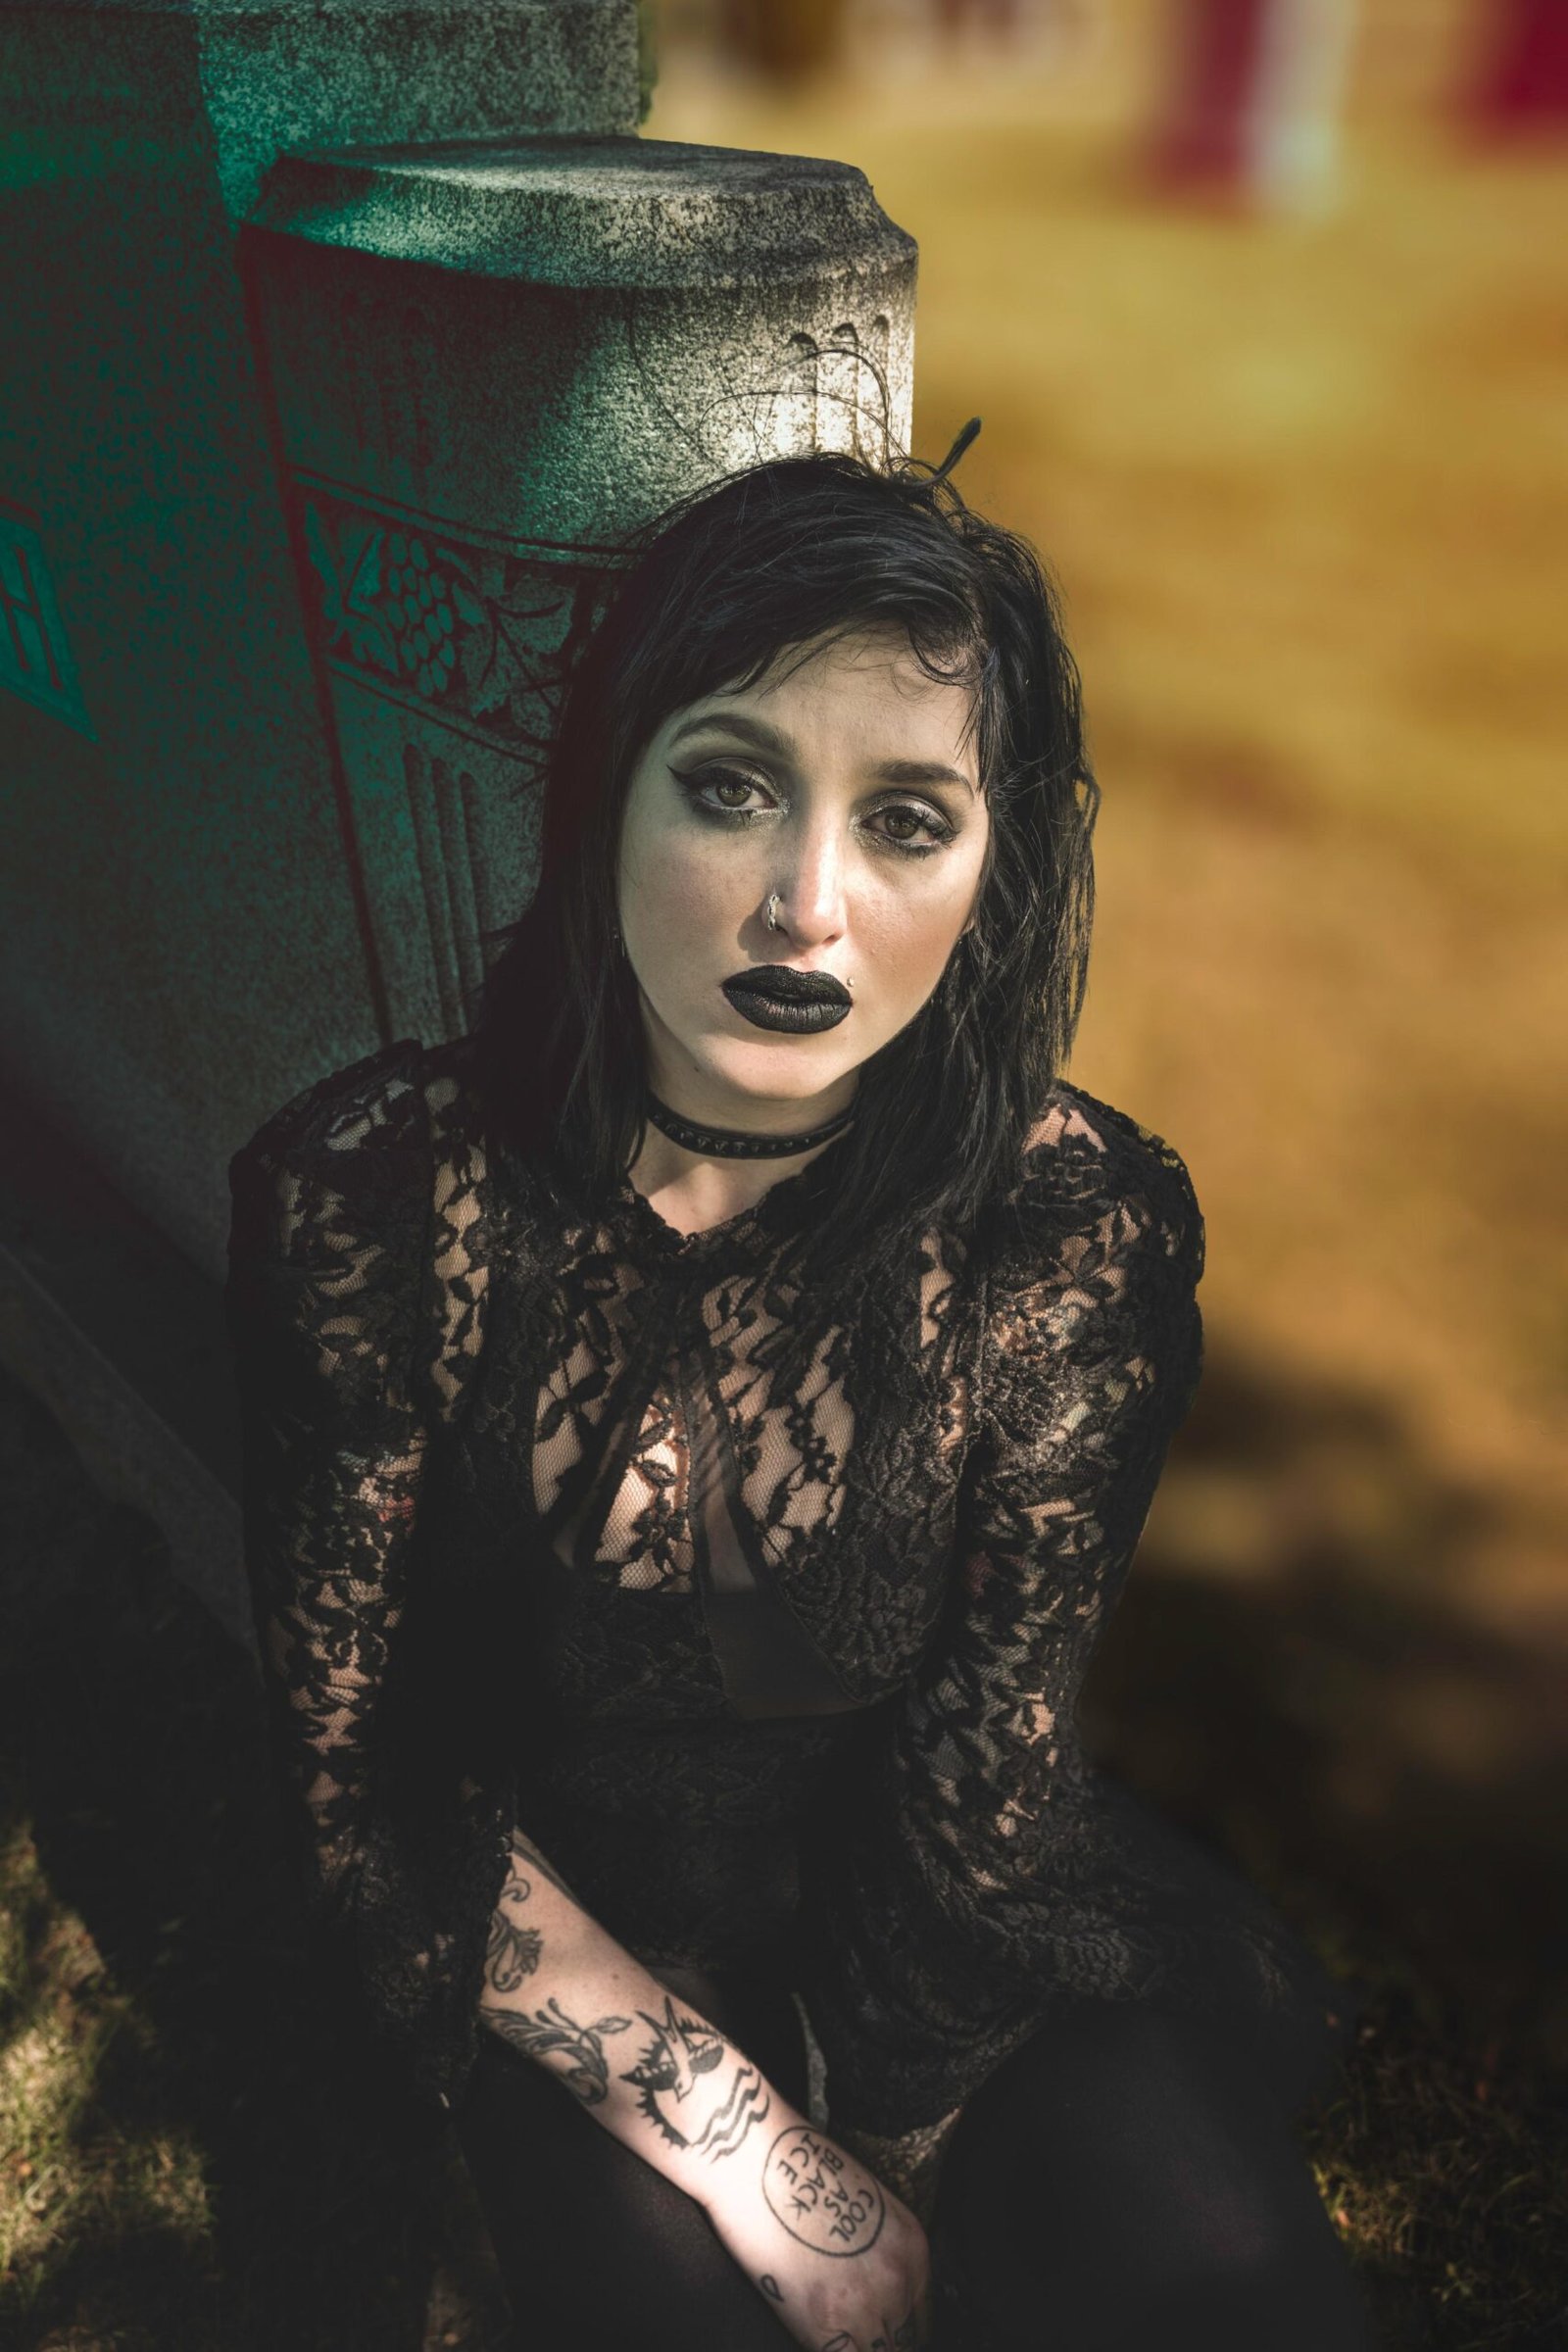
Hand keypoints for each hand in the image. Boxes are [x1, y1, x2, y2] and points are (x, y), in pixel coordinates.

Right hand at [699, 2110, 934, 2349]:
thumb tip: (872, 2298)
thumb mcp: (864, 2209)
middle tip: (845, 2332)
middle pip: (900, 2343)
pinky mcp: (826, 2323)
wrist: (754, 2156)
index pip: (919, 2318)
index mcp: (913, 2247)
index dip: (892, 2330)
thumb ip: (879, 2257)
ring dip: (854, 2347)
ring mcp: (866, 2304)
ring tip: (828, 2331)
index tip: (873, 2333)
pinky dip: (831, 2350)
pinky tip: (813, 2337)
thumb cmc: (797, 2171)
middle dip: (874, 2341)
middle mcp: (900, 2278)